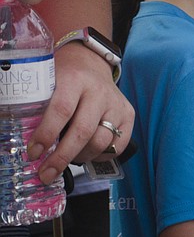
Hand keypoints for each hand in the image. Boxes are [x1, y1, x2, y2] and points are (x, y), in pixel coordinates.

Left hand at [27, 42, 133, 183]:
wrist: (91, 63)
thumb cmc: (65, 76)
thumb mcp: (48, 82)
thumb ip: (38, 107)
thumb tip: (23, 140)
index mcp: (75, 80)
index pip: (62, 110)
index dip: (47, 134)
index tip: (34, 153)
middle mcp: (99, 92)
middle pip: (83, 131)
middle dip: (62, 157)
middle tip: (47, 173)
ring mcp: (116, 104)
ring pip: (101, 141)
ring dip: (81, 157)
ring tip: (67, 158)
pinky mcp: (128, 114)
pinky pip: (117, 146)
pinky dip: (101, 155)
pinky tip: (88, 152)